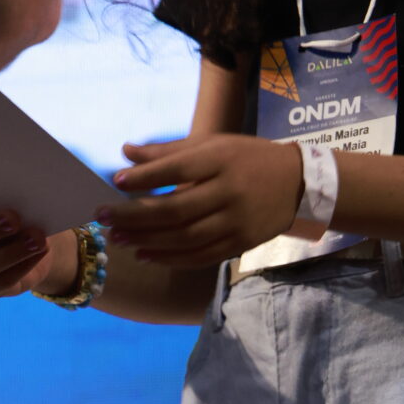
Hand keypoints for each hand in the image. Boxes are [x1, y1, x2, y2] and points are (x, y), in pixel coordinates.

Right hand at [0, 193, 73, 299]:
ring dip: (12, 252)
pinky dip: (25, 264)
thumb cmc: (13, 205)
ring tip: (37, 238)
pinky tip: (41, 250)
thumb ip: (1, 190)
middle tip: (12, 218)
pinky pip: (3, 280)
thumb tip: (18, 188)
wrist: (33, 237)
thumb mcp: (5, 194)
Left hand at [105, 134, 305, 266]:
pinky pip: (201, 256)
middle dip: (134, 216)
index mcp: (222, 159)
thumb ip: (169, 152)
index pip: (177, 169)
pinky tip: (146, 254)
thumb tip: (126, 153)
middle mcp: (230, 191)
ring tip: (118, 238)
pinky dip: (170, 258)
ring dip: (147, 240)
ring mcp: (237, 221)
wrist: (299, 185)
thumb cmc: (248, 158)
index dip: (145, 177)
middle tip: (103, 218)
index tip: (116, 181)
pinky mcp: (241, 244)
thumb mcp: (213, 145)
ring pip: (185, 238)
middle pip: (175, 209)